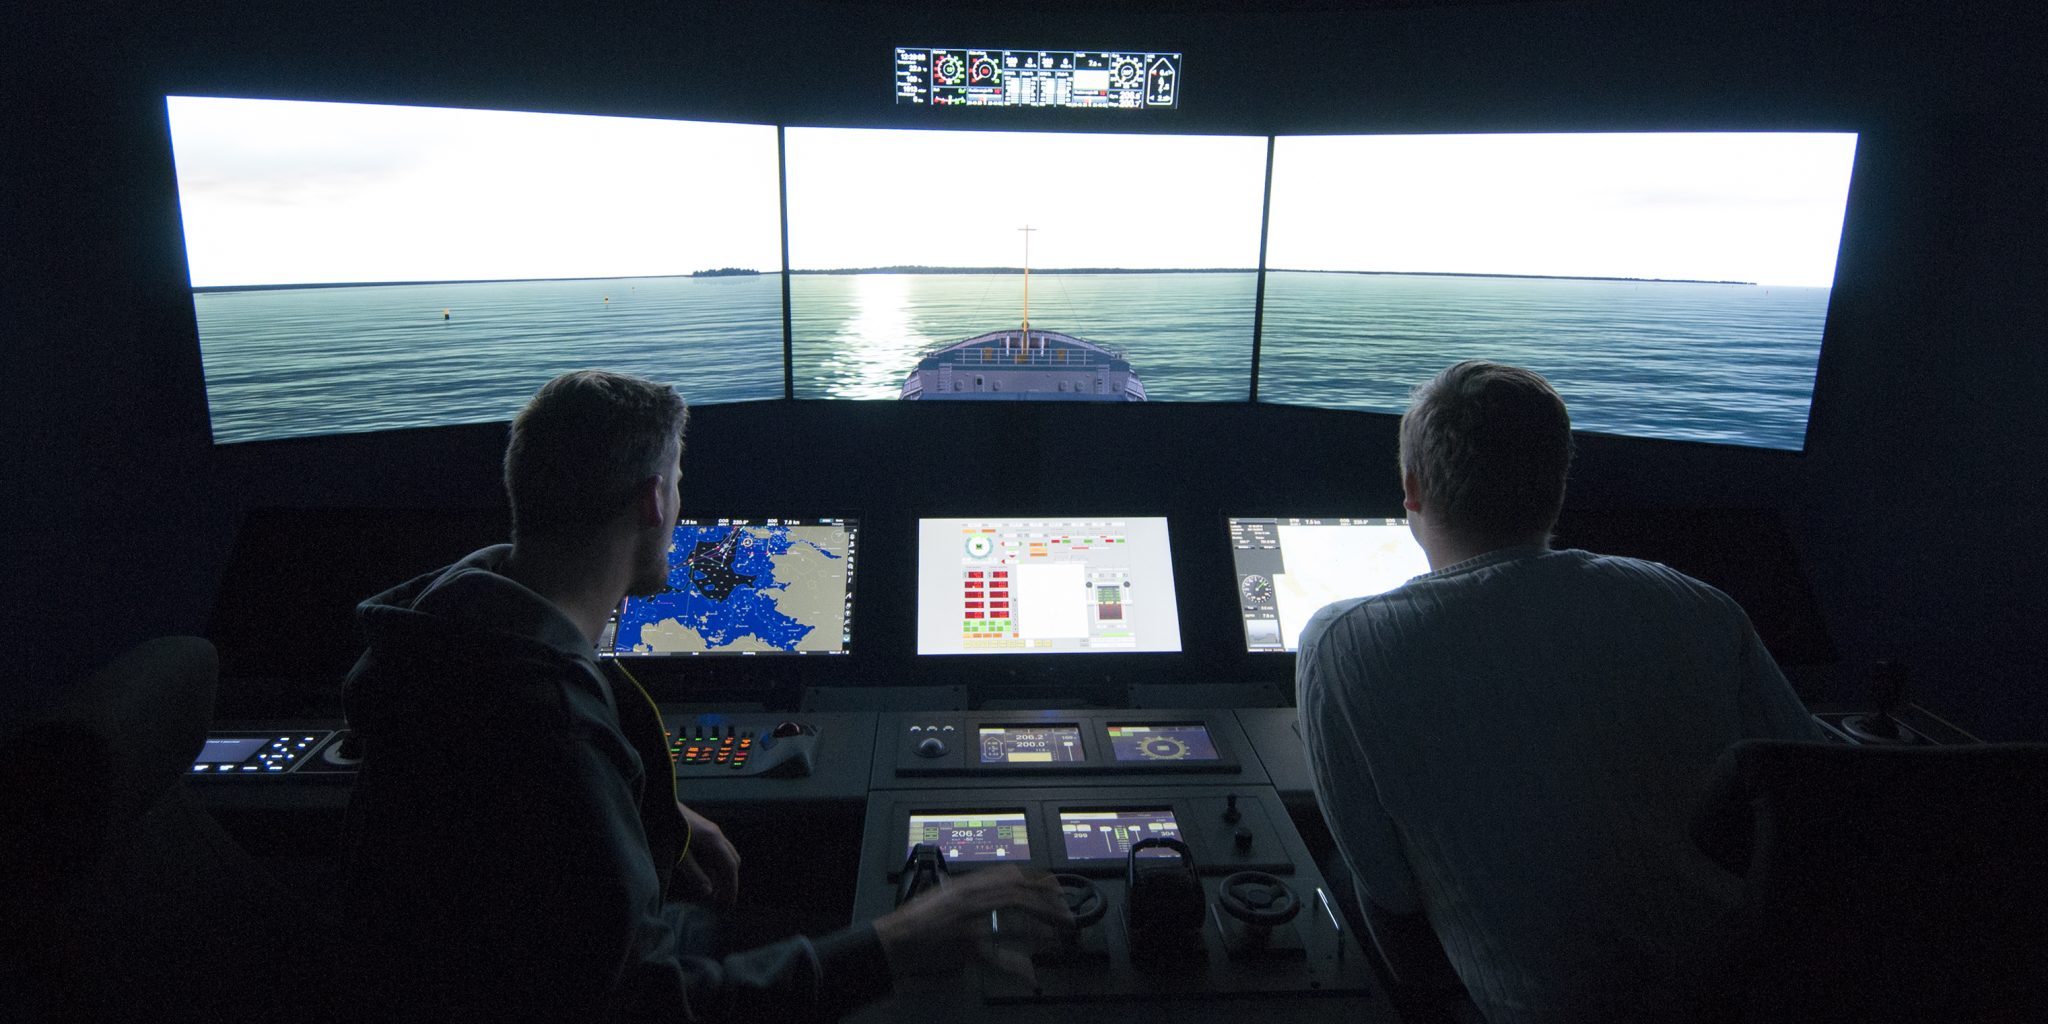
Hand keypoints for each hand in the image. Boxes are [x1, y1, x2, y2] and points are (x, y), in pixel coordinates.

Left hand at [673, 802, 739, 907]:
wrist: (659, 802)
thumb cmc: (667, 827)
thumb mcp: (679, 854)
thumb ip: (695, 874)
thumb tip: (708, 893)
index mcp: (714, 840)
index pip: (730, 868)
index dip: (731, 887)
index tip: (728, 905)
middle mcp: (717, 835)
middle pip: (732, 861)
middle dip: (729, 882)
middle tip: (721, 902)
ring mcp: (711, 831)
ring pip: (725, 856)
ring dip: (722, 875)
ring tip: (713, 893)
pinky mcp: (703, 831)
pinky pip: (716, 852)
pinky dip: (715, 866)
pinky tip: (705, 877)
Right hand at [871, 866, 1072, 983]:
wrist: (891, 941)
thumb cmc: (915, 922)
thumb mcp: (946, 897)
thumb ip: (972, 895)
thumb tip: (999, 896)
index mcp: (966, 885)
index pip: (1010, 874)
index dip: (1037, 880)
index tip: (1054, 888)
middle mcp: (970, 897)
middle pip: (1018, 892)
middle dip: (1046, 903)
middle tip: (1065, 914)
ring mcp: (969, 921)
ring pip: (1015, 917)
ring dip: (1041, 927)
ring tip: (1058, 935)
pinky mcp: (965, 947)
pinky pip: (997, 956)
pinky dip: (1015, 967)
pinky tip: (1030, 973)